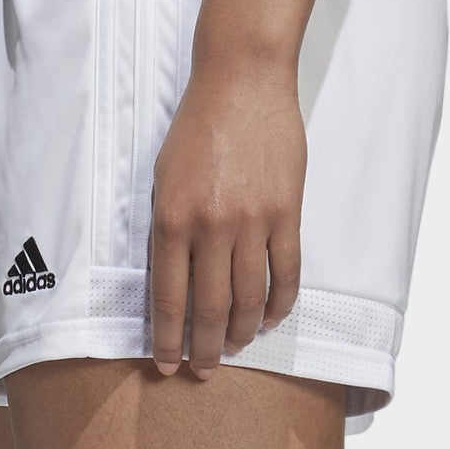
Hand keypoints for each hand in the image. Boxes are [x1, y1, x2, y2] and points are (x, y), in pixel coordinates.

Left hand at [149, 50, 305, 375]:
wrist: (243, 80)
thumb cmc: (197, 126)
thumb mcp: (163, 176)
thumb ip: (168, 229)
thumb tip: (174, 282)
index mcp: (172, 219)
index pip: (169, 298)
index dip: (168, 339)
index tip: (167, 363)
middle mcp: (211, 227)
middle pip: (210, 308)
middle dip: (205, 348)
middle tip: (205, 368)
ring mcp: (252, 221)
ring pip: (249, 298)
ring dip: (241, 332)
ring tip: (235, 346)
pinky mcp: (286, 212)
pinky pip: (286, 272)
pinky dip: (279, 303)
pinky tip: (269, 318)